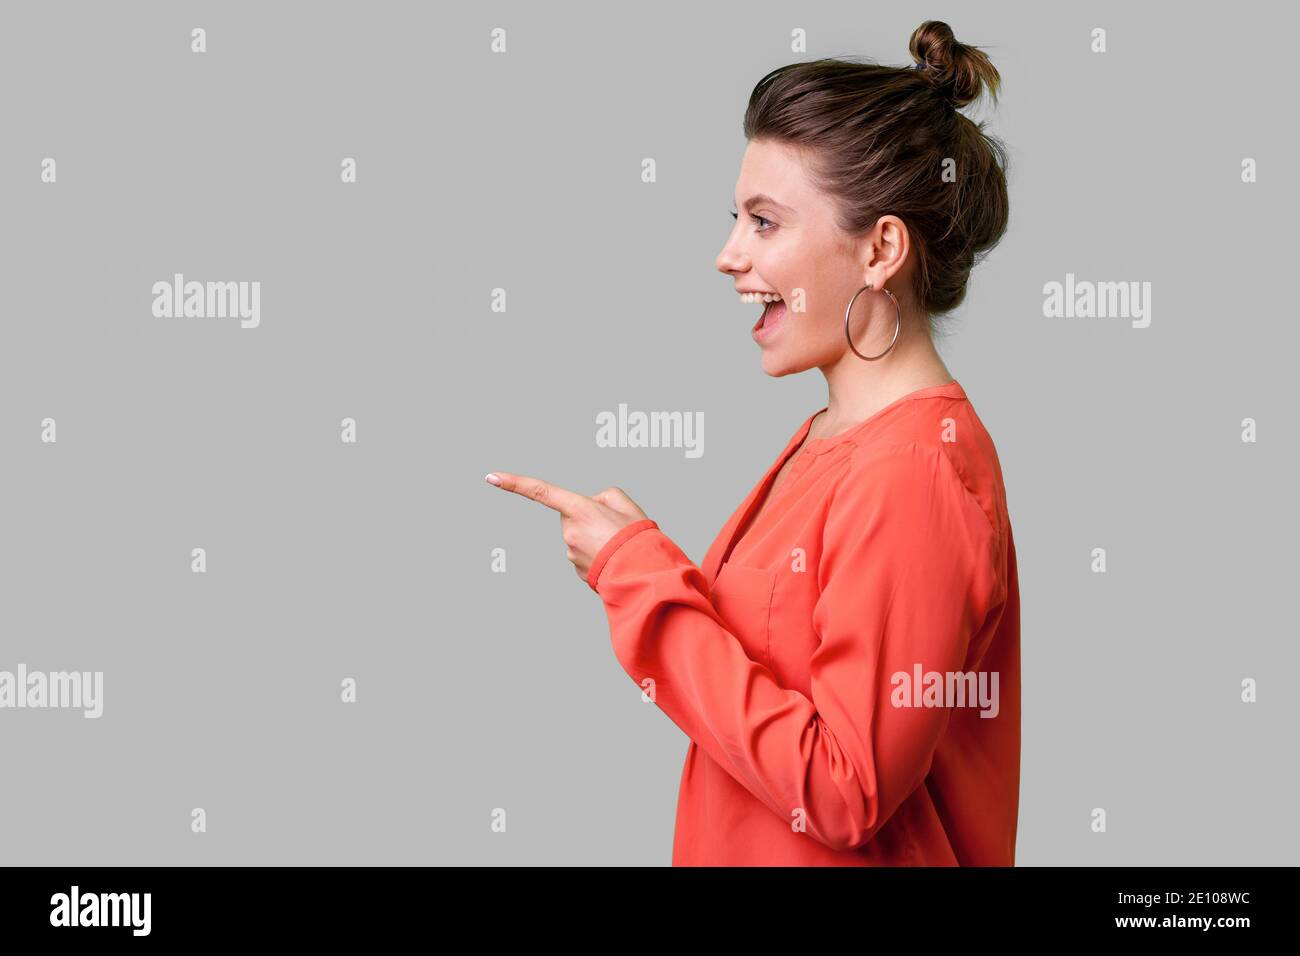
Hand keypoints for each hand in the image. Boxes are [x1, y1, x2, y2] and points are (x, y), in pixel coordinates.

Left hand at [485, 471, 648, 582]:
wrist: (641, 575)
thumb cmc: (636, 538)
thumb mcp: (626, 504)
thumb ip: (606, 496)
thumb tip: (593, 505)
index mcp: (579, 509)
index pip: (541, 492)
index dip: (515, 483)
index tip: (491, 477)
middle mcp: (569, 531)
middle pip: (572, 516)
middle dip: (588, 517)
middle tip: (614, 527)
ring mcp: (570, 552)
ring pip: (579, 536)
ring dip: (595, 537)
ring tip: (617, 545)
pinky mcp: (575, 569)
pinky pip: (583, 553)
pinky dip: (596, 553)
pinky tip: (612, 558)